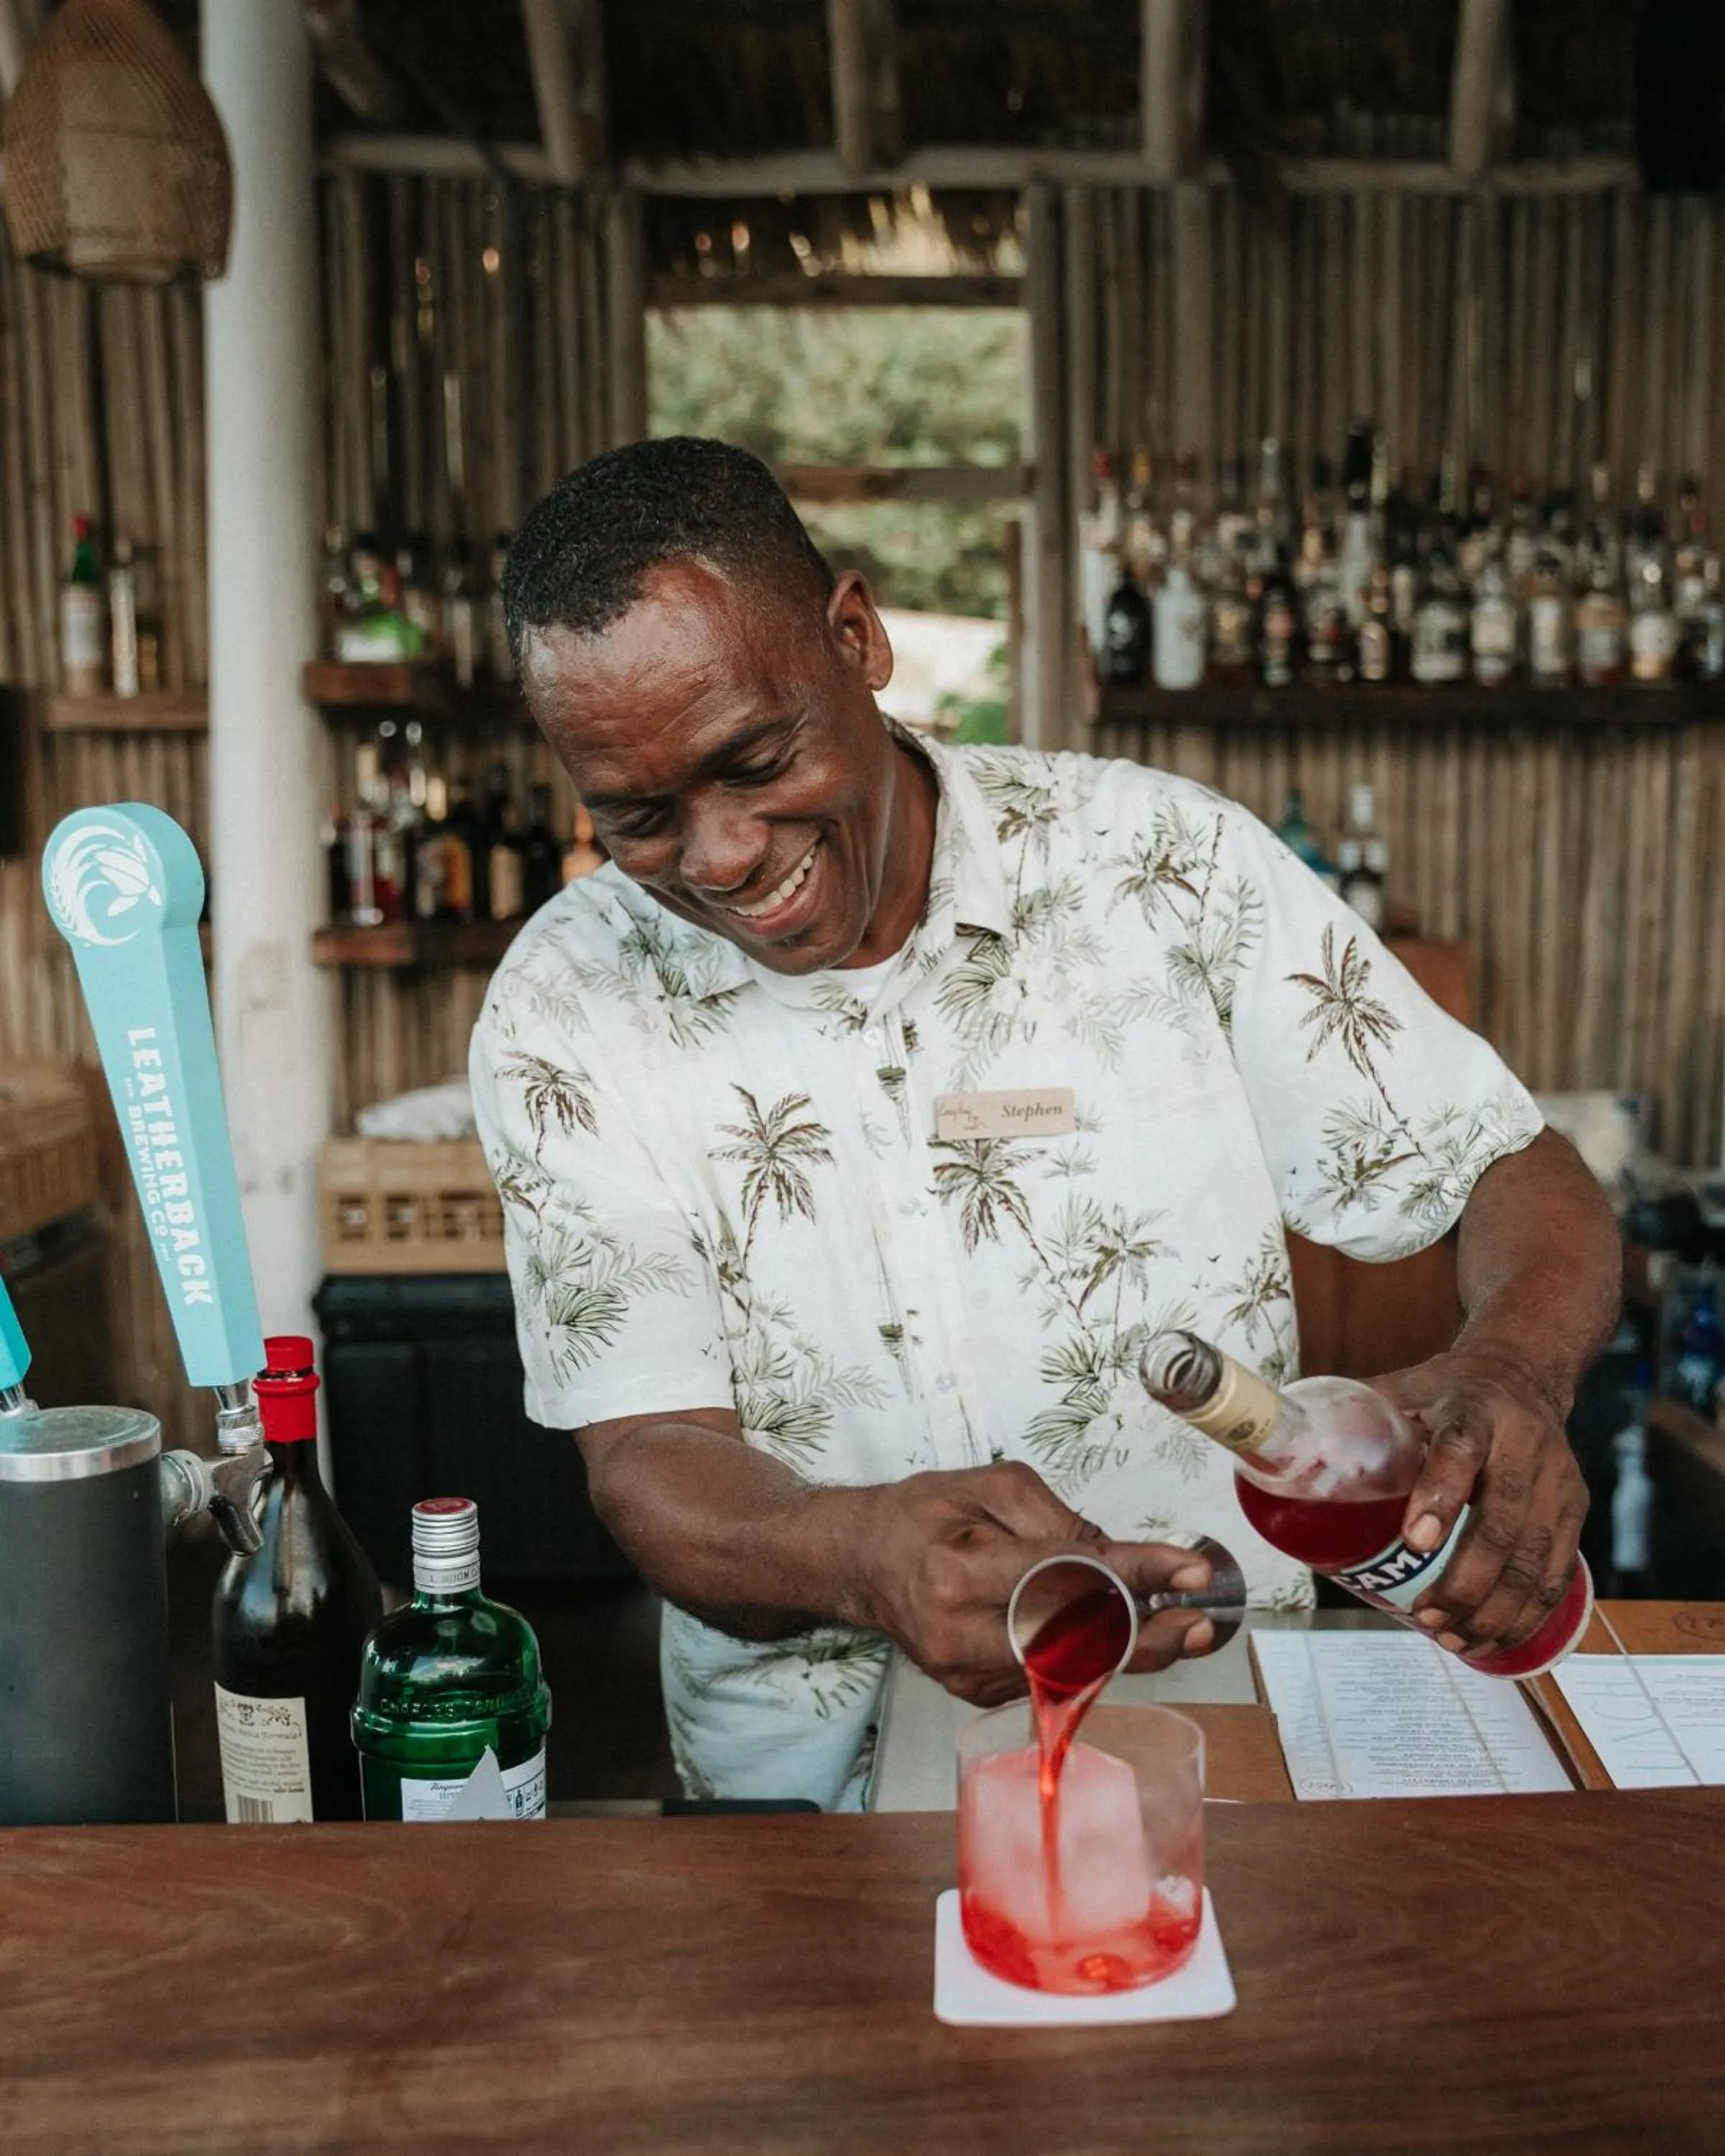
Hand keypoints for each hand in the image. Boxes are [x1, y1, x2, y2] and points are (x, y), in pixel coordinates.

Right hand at [852, 1461, 1215, 1705]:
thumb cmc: (919, 1516)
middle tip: (1201, 1622)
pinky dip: (1089, 1653)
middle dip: (1149, 1637)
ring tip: (1177, 1622)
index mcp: (956, 1576)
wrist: (860, 1562)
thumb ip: (1055, 1520)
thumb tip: (1118, 1559)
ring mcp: (967, 1677)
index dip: (1136, 1576)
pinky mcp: (979, 1694)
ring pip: (1068, 1668)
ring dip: (1128, 1647)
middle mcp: (959, 1638)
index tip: (1188, 1570)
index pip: (1065, 1579)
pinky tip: (1114, 1630)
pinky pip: (1050, 1674)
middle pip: (1073, 1648)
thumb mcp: (987, 1486)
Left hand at [1372, 1343, 1589, 1656]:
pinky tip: (1495, 1640)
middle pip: (1505, 1521)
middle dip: (1467, 1581)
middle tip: (1430, 1618)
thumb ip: (1354, 1414)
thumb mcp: (1404, 1386)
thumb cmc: (1448, 1389)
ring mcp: (1557, 1480)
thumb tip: (1280, 1444)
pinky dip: (1528, 1613)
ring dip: (1497, 1610)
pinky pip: (1558, 1571)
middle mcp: (1524, 1444)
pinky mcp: (1575, 1509)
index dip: (1440, 1495)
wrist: (1524, 1373)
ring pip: (1536, 1557)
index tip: (1412, 1541)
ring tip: (1456, 1640)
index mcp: (1474, 1409)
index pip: (1461, 1450)